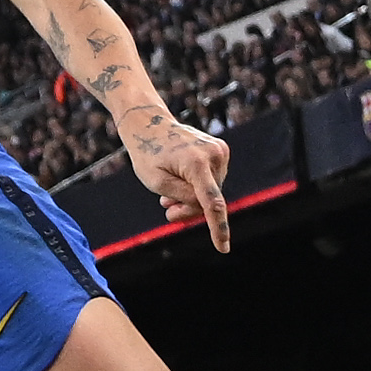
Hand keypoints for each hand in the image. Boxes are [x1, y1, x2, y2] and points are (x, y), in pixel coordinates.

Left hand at [126, 111, 233, 251]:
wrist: (148, 122)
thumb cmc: (147, 153)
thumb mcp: (157, 182)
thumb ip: (183, 198)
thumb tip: (206, 208)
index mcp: (196, 163)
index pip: (211, 202)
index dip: (217, 227)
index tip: (223, 248)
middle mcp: (214, 155)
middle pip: (209, 200)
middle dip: (189, 208)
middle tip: (166, 209)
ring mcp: (220, 151)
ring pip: (211, 191)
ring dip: (192, 197)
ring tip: (169, 192)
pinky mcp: (221, 150)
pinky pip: (212, 180)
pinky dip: (198, 186)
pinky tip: (180, 180)